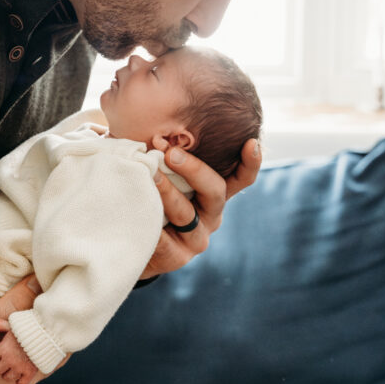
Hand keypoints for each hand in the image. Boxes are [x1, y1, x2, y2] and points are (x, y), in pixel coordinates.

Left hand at [0, 321, 37, 383]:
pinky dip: (20, 381)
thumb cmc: (27, 328)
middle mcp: (9, 360)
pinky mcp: (30, 372)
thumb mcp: (12, 324)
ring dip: (9, 373)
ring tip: (14, 366)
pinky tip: (22, 374)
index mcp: (3, 348)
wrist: (47, 333)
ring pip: (6, 378)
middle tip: (5, 360)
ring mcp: (19, 367)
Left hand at [140, 137, 260, 278]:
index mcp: (213, 192)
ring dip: (168, 192)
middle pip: (215, 191)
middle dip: (194, 169)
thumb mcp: (161, 173)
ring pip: (186, 213)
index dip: (250, 162)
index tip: (250, 143)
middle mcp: (212, 215)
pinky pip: (164, 239)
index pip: (240, 178)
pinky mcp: (177, 257)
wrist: (133, 243)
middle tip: (170, 153)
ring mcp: (197, 237)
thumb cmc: (149, 195)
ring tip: (150, 175)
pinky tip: (136, 209)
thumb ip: (163, 153)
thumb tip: (152, 127)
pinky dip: (150, 221)